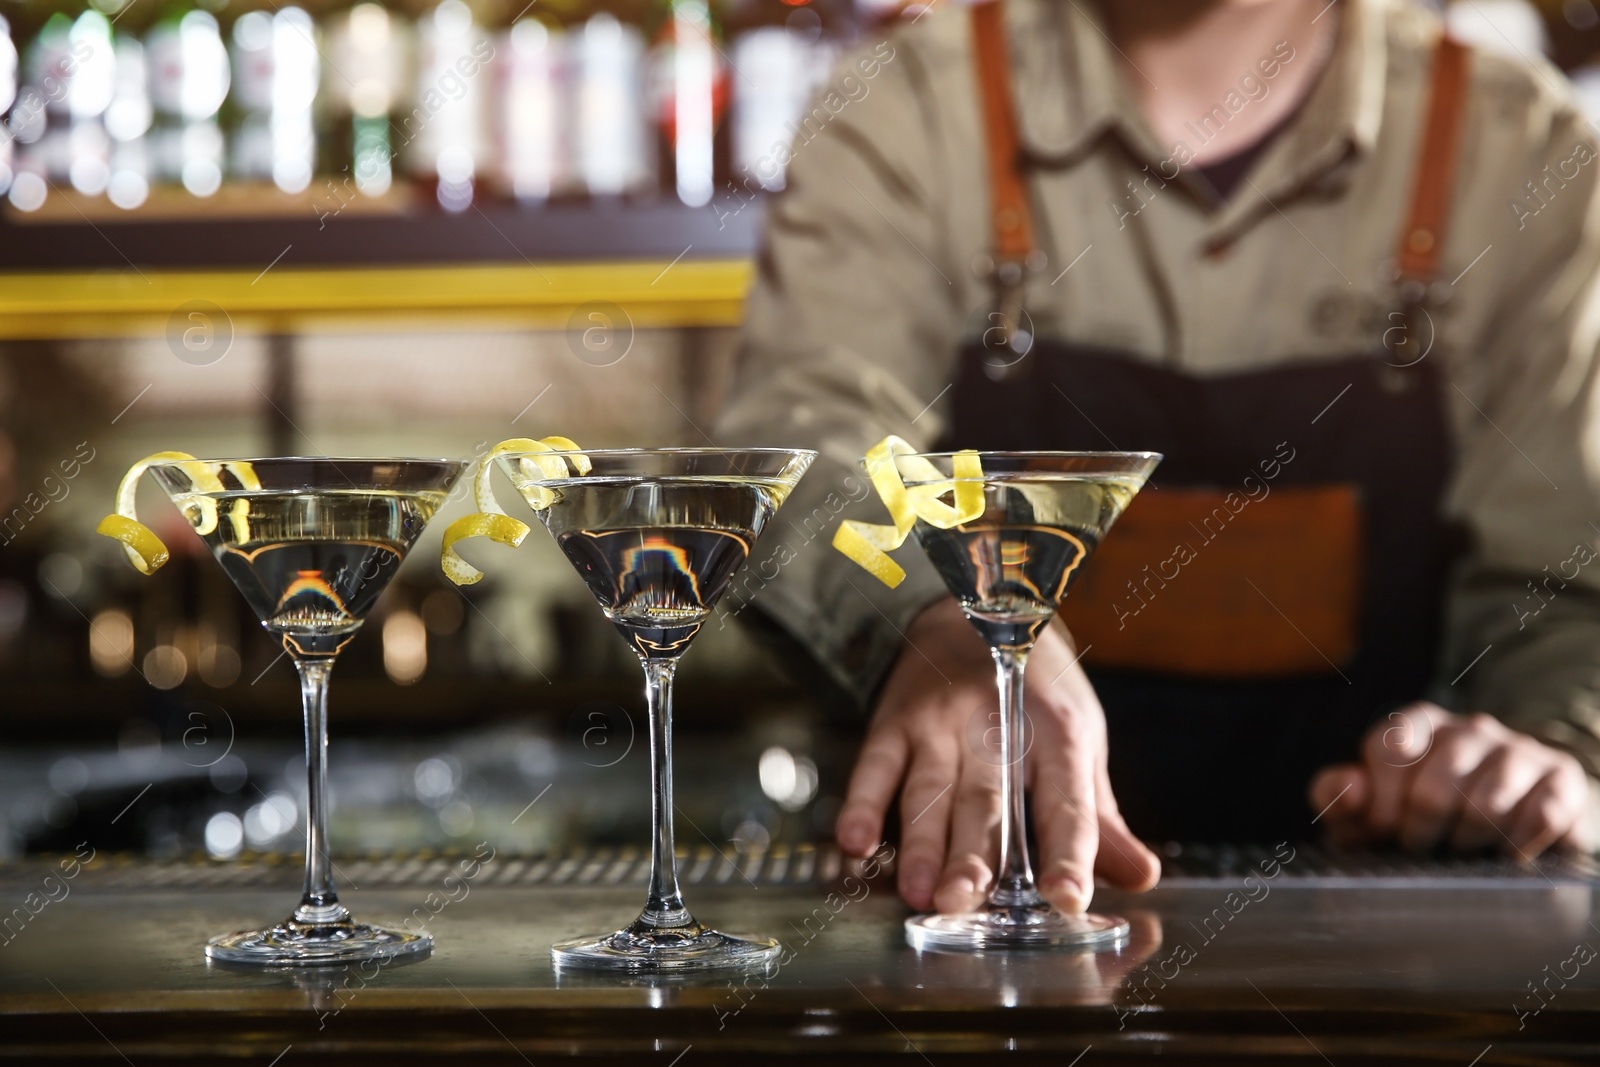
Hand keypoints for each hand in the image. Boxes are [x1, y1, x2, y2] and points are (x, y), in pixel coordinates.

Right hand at [834, 597, 1159, 914]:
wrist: (976, 613)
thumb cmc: (1035, 692)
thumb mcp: (1079, 743)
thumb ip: (1098, 818)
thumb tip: (1142, 876)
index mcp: (1057, 734)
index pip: (1067, 801)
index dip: (1069, 852)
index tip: (1068, 897)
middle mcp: (998, 725)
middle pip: (986, 801)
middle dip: (973, 856)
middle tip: (963, 902)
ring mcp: (941, 722)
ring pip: (930, 789)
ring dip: (921, 842)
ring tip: (918, 891)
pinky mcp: (896, 720)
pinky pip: (876, 765)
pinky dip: (863, 803)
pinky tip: (854, 841)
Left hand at [1309, 703, 1593, 856]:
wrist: (1512, 822)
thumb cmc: (1424, 817)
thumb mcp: (1371, 807)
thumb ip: (1339, 796)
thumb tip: (1350, 788)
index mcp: (1419, 724)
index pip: (1387, 747)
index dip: (1381, 802)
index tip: (1383, 831)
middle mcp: (1471, 728)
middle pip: (1433, 787)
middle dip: (1419, 832)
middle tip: (1421, 848)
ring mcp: (1520, 750)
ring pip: (1486, 804)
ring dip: (1465, 842)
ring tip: (1459, 849)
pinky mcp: (1562, 780)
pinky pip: (1539, 817)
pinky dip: (1516, 846)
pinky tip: (1504, 853)